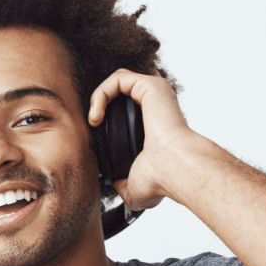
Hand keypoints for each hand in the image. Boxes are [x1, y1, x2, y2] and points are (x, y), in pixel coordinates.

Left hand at [87, 69, 196, 209]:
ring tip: (94, 120)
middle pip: (121, 88)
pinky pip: (117, 79)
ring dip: (98, 97)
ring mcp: (155, 93)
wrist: (173, 170)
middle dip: (99, 100)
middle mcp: (156, 105)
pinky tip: (96, 116)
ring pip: (118, 79)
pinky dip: (101, 93)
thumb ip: (124, 184)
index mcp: (153, 124)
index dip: (107, 111)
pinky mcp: (150, 86)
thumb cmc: (161, 180)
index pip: (127, 105)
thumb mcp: (135, 186)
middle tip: (92, 123)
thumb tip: (115, 186)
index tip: (96, 130)